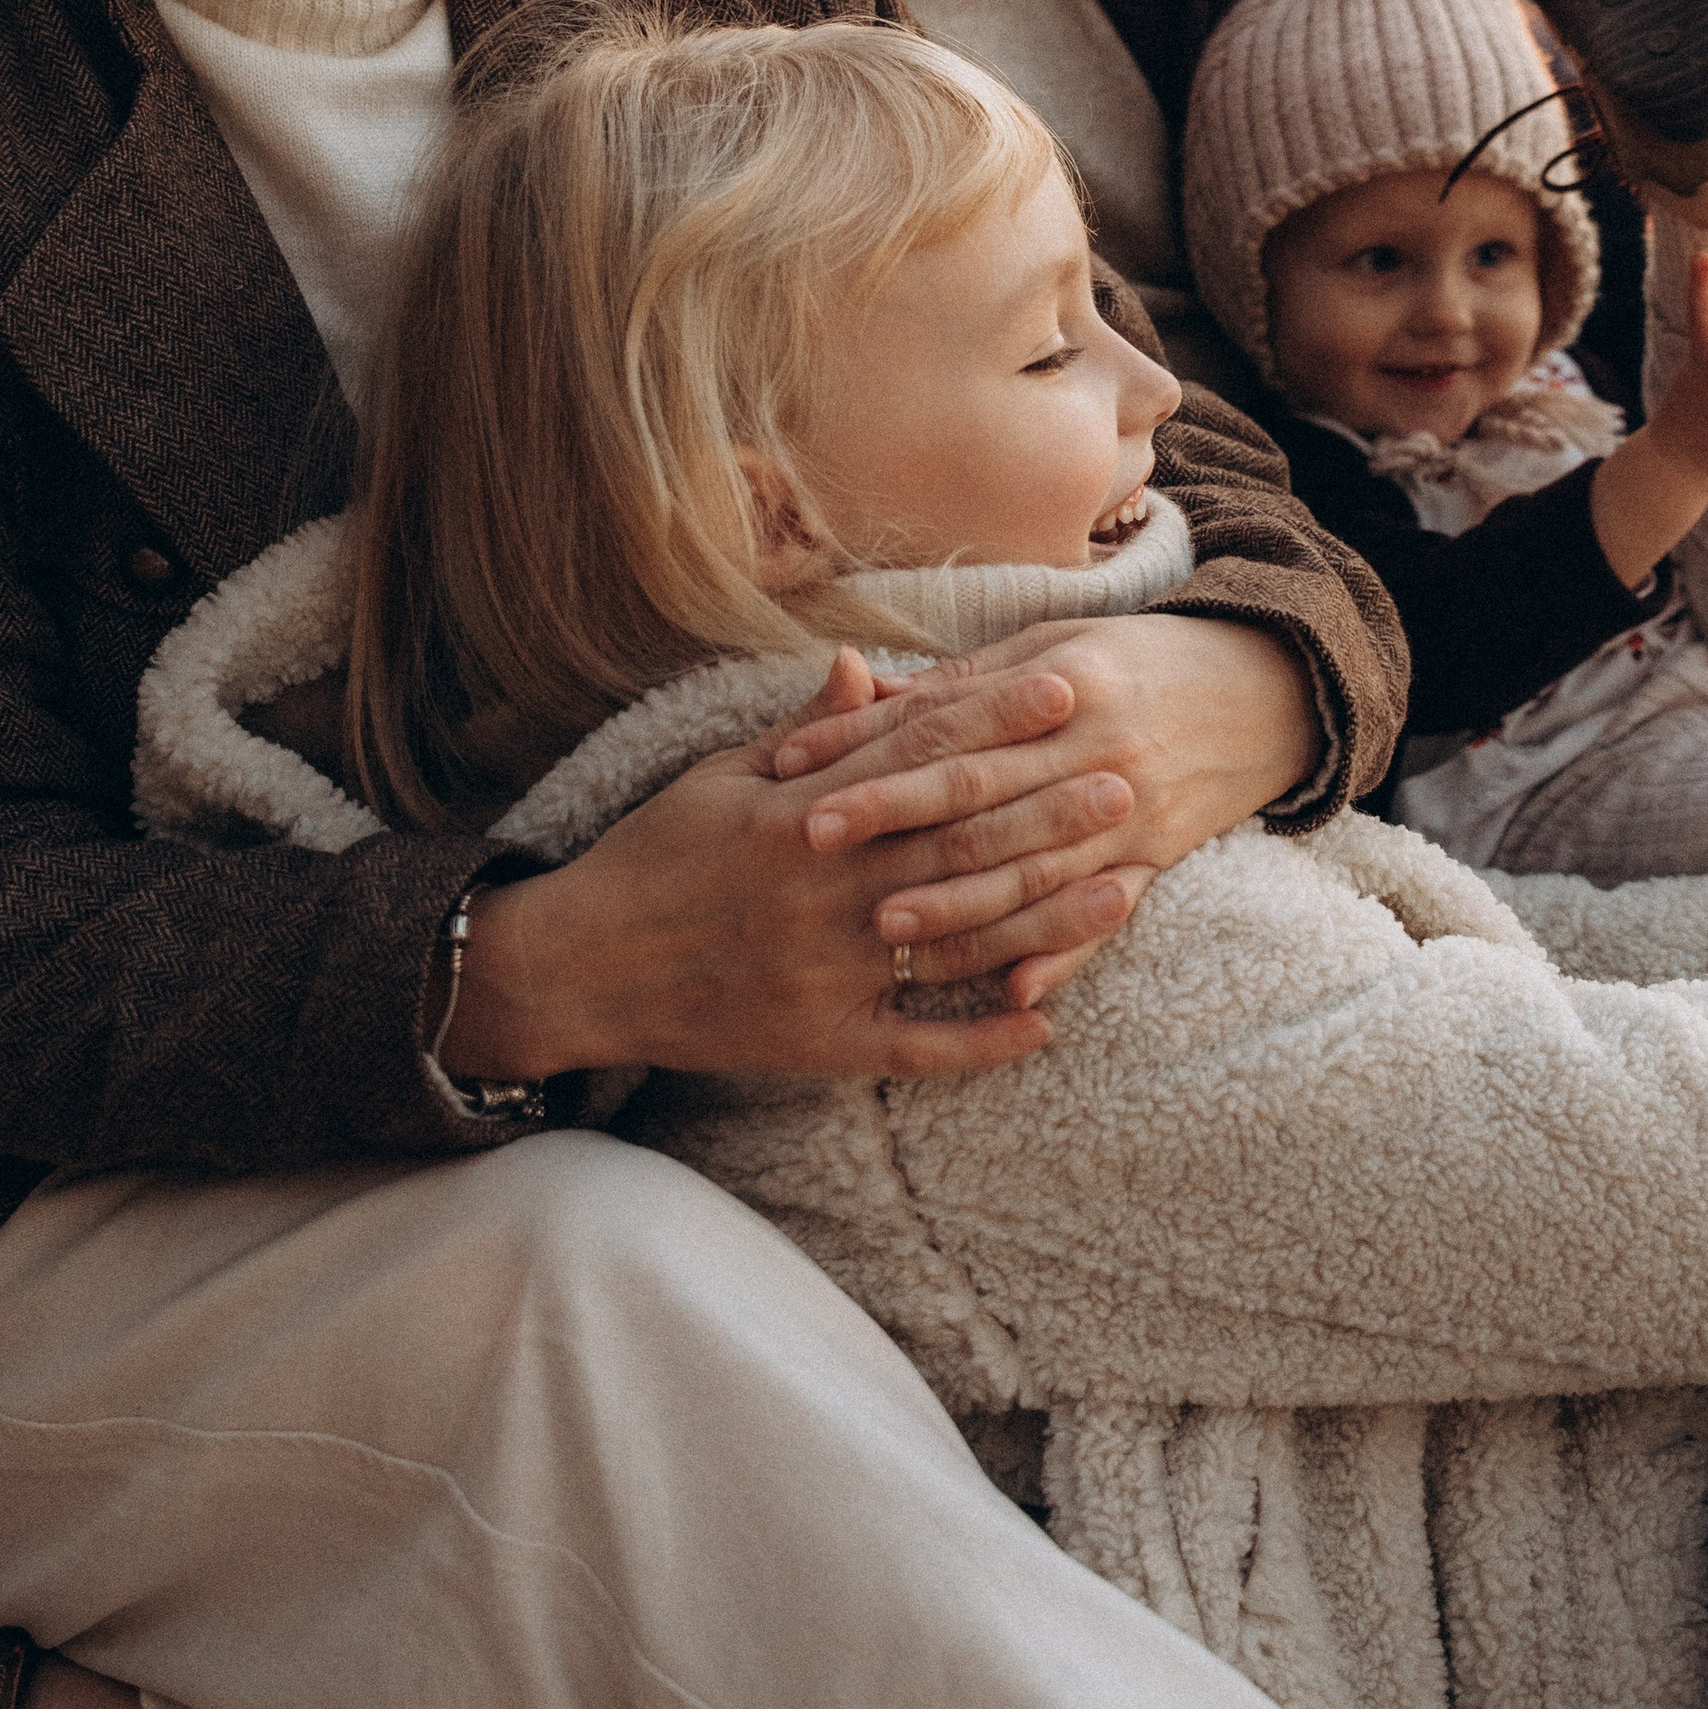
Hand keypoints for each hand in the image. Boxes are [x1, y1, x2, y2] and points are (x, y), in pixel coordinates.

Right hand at [438, 650, 1146, 1085]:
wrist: (578, 964)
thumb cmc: (652, 856)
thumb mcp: (717, 776)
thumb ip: (803, 732)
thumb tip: (866, 665)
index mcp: (798, 812)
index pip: (918, 754)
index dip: (996, 720)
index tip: (1066, 690)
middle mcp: (820, 886)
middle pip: (957, 842)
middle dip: (1048, 811)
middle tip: (1129, 782)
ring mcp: (825, 968)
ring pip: (956, 940)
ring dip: (1047, 916)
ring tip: (1125, 887)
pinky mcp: (817, 1039)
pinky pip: (914, 1044)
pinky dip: (981, 1038)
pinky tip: (1047, 1023)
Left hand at [769, 612, 1321, 1007]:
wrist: (1263, 693)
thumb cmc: (1132, 664)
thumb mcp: (1049, 649)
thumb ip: (957, 685)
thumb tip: (855, 687)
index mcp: (1064, 686)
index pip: (950, 723)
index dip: (870, 747)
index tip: (796, 768)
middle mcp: (1098, 753)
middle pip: (980, 795)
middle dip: (893, 820)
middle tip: (813, 844)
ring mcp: (1133, 815)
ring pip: (1033, 870)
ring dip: (960, 904)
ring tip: (888, 928)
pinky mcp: (1155, 864)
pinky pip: (1099, 919)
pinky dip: (1056, 954)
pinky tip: (1009, 990)